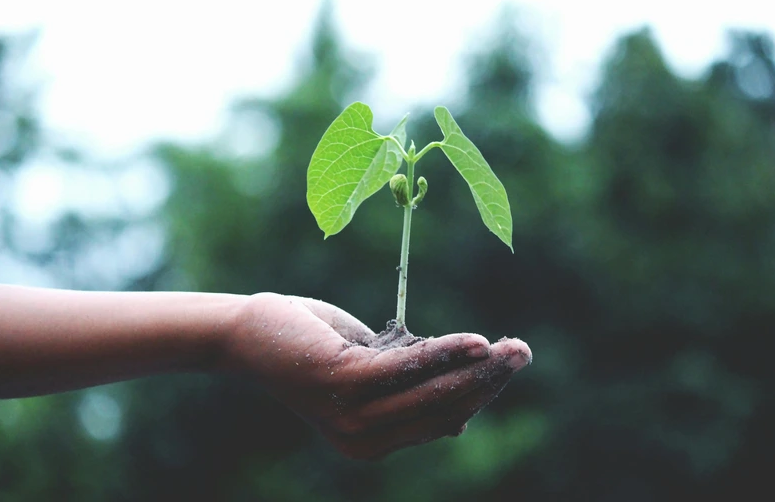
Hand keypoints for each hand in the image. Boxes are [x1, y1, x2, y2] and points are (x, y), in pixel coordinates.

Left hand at [219, 293, 531, 459]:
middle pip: (443, 409)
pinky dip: (445, 354)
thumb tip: (461, 416)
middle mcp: (364, 440)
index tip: (507, 365)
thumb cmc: (312, 346)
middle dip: (489, 382)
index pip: (440, 420)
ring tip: (512, 347)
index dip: (479, 394)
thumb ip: (409, 389)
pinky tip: (476, 342)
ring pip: (432, 392)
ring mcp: (353, 416)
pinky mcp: (344, 384)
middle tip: (523, 352)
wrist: (251, 333)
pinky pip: (408, 370)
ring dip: (477, 369)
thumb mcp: (368, 371)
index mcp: (372, 441)